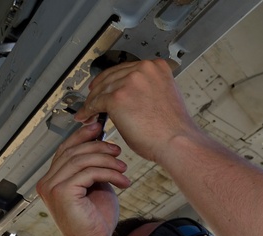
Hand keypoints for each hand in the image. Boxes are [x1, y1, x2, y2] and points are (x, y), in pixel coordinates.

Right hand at [36, 122, 129, 235]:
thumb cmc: (95, 220)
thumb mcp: (95, 186)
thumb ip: (92, 167)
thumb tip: (100, 143)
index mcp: (51, 180)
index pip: (65, 150)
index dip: (81, 136)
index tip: (99, 127)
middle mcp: (47, 182)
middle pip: (73, 151)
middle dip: (98, 147)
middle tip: (117, 151)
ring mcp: (52, 187)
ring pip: (81, 160)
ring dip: (107, 161)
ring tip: (123, 169)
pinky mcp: (62, 193)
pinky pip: (88, 172)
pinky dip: (108, 173)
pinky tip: (122, 181)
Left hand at [76, 60, 198, 163]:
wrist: (176, 141)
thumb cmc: (172, 128)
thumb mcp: (163, 97)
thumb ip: (147, 90)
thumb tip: (130, 97)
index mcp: (156, 67)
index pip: (126, 69)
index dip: (112, 79)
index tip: (105, 85)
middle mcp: (143, 69)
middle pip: (111, 76)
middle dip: (99, 90)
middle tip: (91, 100)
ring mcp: (130, 81)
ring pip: (101, 89)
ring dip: (92, 102)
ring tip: (88, 113)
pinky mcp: (117, 97)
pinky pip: (95, 103)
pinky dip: (88, 111)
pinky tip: (86, 117)